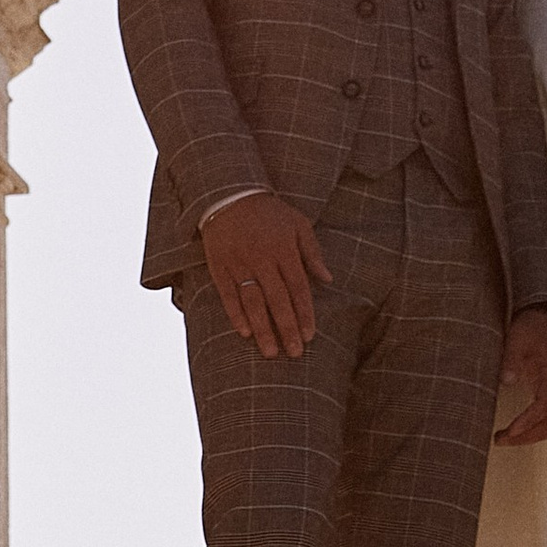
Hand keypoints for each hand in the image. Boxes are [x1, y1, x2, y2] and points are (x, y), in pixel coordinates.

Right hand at [198, 192, 333, 358]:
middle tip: (294, 352)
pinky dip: (235, 314)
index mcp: (283, 249)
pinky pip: (227, 294)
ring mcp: (238, 262)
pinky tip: (244, 332)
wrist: (230, 194)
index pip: (297, 287)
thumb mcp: (298, 224)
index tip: (309, 336)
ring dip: (262, 328)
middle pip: (277, 299)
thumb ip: (312, 253)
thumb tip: (328, 280)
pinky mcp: (218, 265)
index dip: (304, 313)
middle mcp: (261, 258)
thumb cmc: (270, 212)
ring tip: (270, 352)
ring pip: (252, 301)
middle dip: (286, 328)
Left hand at [493, 308, 546, 446]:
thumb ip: (511, 358)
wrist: (544, 324)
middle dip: (525, 436)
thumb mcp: (518, 338)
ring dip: (526, 437)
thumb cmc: (532, 330)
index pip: (545, 404)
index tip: (512, 430)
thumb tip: (506, 380)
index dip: (529, 420)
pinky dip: (529, 430)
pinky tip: (511, 431)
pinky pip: (544, 421)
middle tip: (500, 439)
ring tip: (501, 439)